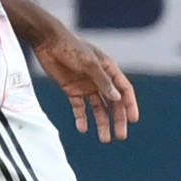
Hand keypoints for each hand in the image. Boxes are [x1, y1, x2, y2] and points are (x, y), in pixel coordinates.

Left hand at [26, 23, 138, 142]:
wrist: (47, 41)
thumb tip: (117, 98)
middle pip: (113, 103)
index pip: (124, 90)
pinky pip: (79, 107)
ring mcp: (86, 86)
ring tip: (105, 139)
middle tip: (121, 136)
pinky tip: (83, 129)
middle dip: (118, 120)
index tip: (133, 120)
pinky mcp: (72, 90)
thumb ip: (102, 81)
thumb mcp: (89, 63)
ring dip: (102, 123)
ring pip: (98, 108)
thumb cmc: (71, 48)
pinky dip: (81, 118)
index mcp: (109, 70)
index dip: (130, 105)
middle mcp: (100, 80)